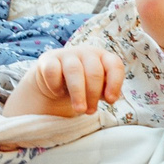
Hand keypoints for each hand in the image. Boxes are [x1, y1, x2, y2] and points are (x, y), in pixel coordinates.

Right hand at [8, 45, 123, 116]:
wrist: (56, 83)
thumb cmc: (82, 86)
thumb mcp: (97, 89)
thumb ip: (106, 92)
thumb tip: (111, 98)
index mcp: (102, 57)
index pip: (114, 65)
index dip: (115, 83)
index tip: (110, 101)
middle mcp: (86, 52)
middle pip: (94, 71)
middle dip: (93, 94)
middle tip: (90, 111)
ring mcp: (67, 54)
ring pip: (74, 70)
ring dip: (78, 93)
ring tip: (79, 109)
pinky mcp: (48, 59)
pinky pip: (52, 71)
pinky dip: (56, 85)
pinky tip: (58, 93)